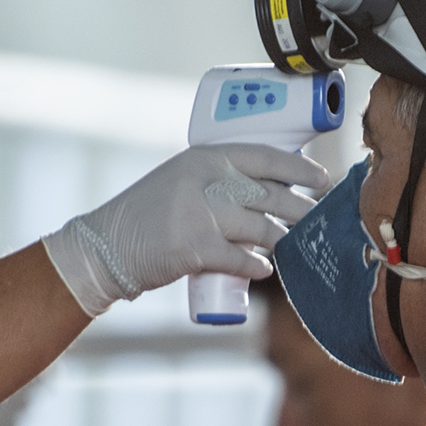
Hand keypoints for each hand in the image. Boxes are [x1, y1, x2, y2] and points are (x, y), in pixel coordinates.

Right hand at [43, 144, 326, 316]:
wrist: (104, 247)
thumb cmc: (146, 216)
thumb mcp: (180, 181)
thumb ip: (215, 180)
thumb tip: (266, 191)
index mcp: (203, 157)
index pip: (263, 156)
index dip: (298, 168)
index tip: (321, 178)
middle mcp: (204, 181)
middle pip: (270, 194)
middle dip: (300, 208)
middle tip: (317, 218)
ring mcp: (200, 214)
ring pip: (261, 228)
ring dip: (282, 239)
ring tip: (292, 246)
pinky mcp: (196, 249)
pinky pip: (241, 259)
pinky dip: (256, 267)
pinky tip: (265, 270)